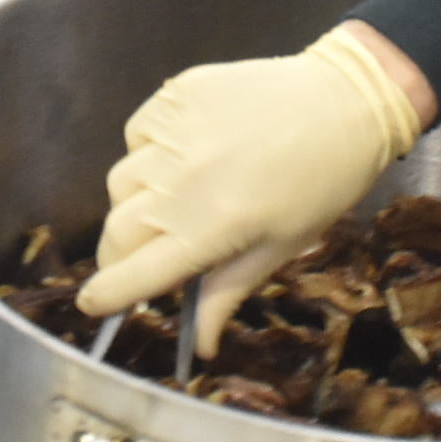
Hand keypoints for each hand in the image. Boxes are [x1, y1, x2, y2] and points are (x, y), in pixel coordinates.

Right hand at [81, 23, 431, 350]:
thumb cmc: (322, 183)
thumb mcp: (279, 246)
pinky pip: (137, 134)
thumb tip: (199, 347)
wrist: (346, 100)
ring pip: (120, 182)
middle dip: (118, 255)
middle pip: (115, 232)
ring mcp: (173, 133)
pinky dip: (147, 152)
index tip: (94, 305)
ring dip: (134, 202)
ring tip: (174, 199)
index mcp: (209, 229)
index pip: (132, 275)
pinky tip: (183, 154)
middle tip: (140, 259)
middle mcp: (180, 182)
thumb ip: (226, 292)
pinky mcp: (175, 94)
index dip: (106, 297)